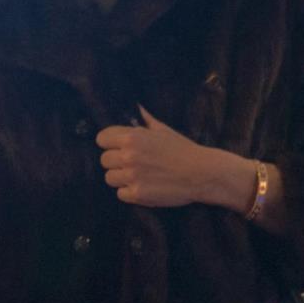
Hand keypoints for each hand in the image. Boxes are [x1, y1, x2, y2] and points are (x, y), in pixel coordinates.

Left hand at [97, 109, 246, 208]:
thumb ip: (147, 120)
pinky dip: (130, 193)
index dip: (109, 143)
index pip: (102, 139)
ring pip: (110, 178)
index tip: (118, 148)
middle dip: (115, 162)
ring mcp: (132, 176)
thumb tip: (138, 108)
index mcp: (132, 137)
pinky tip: (144, 187)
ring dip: (121, 178)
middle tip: (131, 164)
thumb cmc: (184, 150)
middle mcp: (128, 156)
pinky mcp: (137, 194)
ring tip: (138, 177)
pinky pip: (121, 194)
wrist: (202, 173)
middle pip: (104, 160)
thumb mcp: (164, 131)